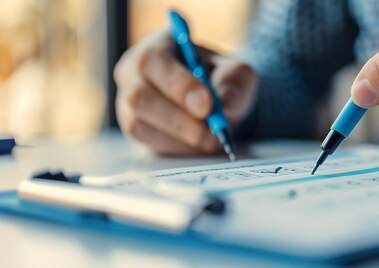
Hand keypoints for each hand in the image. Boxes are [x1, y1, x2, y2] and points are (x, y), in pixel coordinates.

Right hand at [114, 30, 256, 155]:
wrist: (214, 102)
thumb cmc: (221, 79)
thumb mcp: (237, 73)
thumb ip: (235, 82)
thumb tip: (224, 101)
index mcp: (157, 45)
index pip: (154, 60)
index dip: (179, 84)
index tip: (207, 105)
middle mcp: (132, 70)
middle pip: (138, 96)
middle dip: (178, 118)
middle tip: (211, 131)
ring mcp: (126, 100)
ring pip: (138, 123)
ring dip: (179, 136)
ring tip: (210, 139)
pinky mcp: (131, 126)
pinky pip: (145, 141)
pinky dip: (174, 147)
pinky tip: (196, 144)